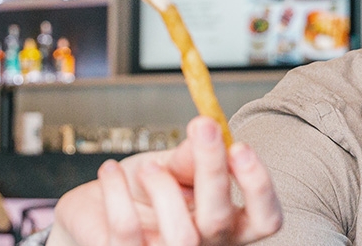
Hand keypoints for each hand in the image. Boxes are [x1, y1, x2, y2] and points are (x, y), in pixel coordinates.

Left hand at [48, 117, 282, 245]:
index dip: (259, 187)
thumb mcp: (175, 167)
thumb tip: (208, 129)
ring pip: (181, 236)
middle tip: (203, 126)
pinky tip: (111, 171)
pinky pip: (126, 227)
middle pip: (220, 220)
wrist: (96, 210)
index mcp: (229, 224)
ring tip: (148, 167)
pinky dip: (116, 190)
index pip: (265, 219)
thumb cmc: (144, 190)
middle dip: (213, 168)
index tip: (240, 146)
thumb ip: (192, 157)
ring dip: (163, 188)